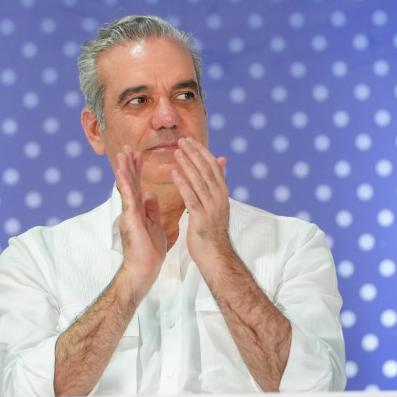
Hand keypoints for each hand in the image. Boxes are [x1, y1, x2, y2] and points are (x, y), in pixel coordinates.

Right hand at [114, 145, 165, 298]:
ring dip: (124, 169)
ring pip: (126, 187)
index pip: (137, 185)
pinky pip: (128, 198)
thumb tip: (150, 193)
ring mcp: (128, 214)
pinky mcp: (129, 219)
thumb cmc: (150, 251)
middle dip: (129, 164)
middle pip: (129, 182)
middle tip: (127, 146)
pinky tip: (123, 172)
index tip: (139, 154)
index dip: (137, 169)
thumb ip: (151, 209)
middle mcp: (130, 210)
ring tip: (122, 153)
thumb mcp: (154, 225)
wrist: (145, 269)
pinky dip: (125, 183)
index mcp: (138, 210)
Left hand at [172, 137, 231, 263]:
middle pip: (207, 170)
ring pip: (199, 181)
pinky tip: (173, 174)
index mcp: (222, 193)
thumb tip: (221, 161)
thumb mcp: (217, 204)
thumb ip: (217, 183)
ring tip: (176, 152)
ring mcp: (211, 208)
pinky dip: (183, 184)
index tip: (190, 141)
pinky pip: (191, 198)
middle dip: (194, 154)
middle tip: (181, 140)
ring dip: (187, 165)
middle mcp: (219, 198)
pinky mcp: (201, 218)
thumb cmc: (212, 230)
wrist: (215, 255)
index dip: (202, 152)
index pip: (213, 166)